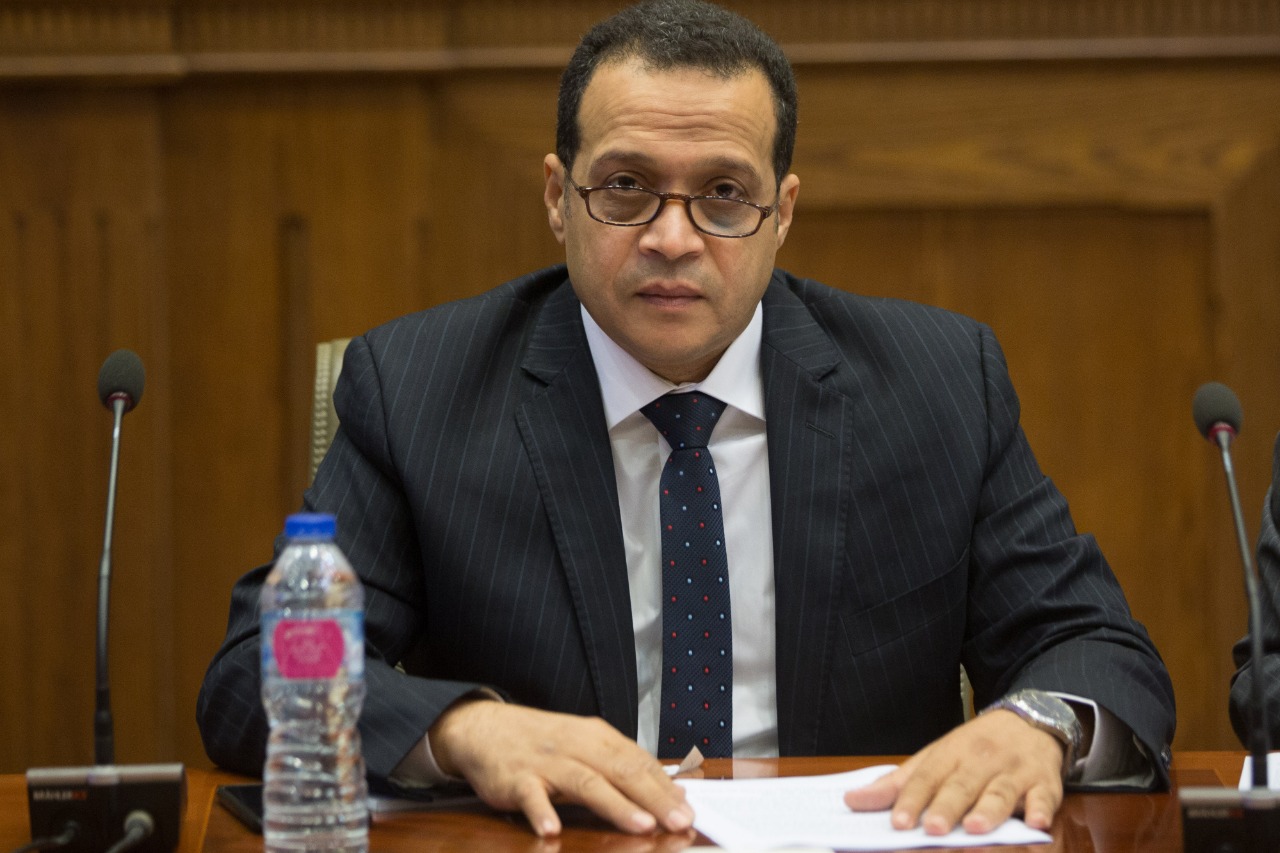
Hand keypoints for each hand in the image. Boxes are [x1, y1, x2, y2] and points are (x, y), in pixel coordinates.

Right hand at [429, 699, 694, 837]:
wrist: (485, 728)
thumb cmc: (543, 742)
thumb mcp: (584, 744)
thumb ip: (621, 765)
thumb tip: (669, 791)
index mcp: (596, 736)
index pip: (638, 761)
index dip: (665, 786)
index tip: (689, 809)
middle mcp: (576, 745)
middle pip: (621, 771)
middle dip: (653, 797)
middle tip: (679, 820)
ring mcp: (546, 763)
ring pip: (586, 783)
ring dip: (615, 805)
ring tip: (641, 825)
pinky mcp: (516, 779)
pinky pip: (531, 796)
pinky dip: (541, 812)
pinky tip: (552, 830)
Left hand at [843, 710, 1065, 834]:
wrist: (1028, 719)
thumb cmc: (974, 748)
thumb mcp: (934, 758)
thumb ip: (898, 785)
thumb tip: (852, 801)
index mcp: (950, 754)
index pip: (926, 778)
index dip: (912, 801)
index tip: (897, 823)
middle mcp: (981, 761)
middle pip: (962, 786)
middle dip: (947, 807)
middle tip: (933, 829)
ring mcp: (1014, 771)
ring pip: (1001, 792)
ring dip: (989, 811)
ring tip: (975, 828)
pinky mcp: (1044, 783)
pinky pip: (1045, 797)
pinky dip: (1042, 809)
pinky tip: (1037, 823)